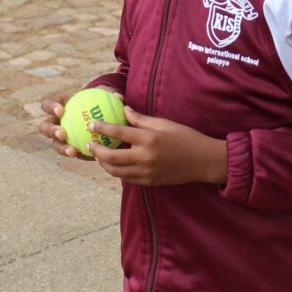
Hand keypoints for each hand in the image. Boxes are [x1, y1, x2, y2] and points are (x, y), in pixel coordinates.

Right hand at [37, 86, 120, 160]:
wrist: (101, 116)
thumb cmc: (99, 101)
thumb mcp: (104, 95)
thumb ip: (109, 94)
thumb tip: (118, 96)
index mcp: (58, 106)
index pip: (47, 104)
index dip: (50, 107)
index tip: (61, 111)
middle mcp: (55, 122)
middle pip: (45, 127)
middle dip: (50, 130)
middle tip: (62, 133)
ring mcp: (60, 137)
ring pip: (55, 144)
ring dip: (62, 148)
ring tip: (72, 151)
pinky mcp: (69, 148)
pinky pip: (72, 152)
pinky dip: (80, 154)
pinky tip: (90, 157)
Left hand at [88, 107, 227, 185]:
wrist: (202, 160)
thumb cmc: (185, 137)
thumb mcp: (163, 123)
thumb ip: (141, 119)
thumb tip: (124, 110)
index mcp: (148, 138)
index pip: (119, 132)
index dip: (102, 128)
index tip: (91, 124)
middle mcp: (145, 156)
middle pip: (112, 156)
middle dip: (97, 151)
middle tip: (89, 145)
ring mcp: (147, 172)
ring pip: (116, 171)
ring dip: (104, 164)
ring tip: (99, 156)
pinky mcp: (150, 182)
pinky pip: (127, 179)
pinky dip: (118, 172)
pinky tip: (114, 165)